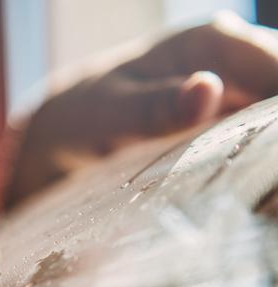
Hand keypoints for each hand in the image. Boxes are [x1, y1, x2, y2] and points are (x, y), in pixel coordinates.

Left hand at [5, 12, 277, 204]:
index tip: (269, 167)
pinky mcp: (231, 118)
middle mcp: (235, 58)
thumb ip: (155, 107)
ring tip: (259, 203)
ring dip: (267, 160)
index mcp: (212, 42)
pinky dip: (258, 166)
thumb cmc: (85, 114)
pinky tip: (251, 200)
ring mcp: (237, 89)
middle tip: (264, 200)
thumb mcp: (111, 113)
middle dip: (273, 147)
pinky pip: (261, 138)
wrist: (70, 128)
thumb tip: (207, 90)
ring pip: (272, 122)